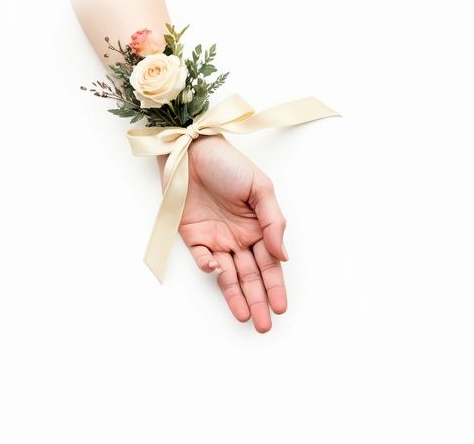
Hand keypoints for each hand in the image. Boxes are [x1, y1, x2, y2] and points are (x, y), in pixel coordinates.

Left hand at [169, 135, 287, 332]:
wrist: (192, 149)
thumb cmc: (229, 165)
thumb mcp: (261, 188)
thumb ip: (273, 222)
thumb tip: (283, 256)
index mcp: (258, 229)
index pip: (269, 265)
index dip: (275, 286)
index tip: (281, 307)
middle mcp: (238, 239)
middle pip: (249, 276)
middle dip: (258, 301)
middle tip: (264, 325)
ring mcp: (214, 239)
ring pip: (227, 275)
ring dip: (235, 295)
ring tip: (245, 317)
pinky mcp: (191, 235)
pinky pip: (200, 257)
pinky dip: (208, 266)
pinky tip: (217, 270)